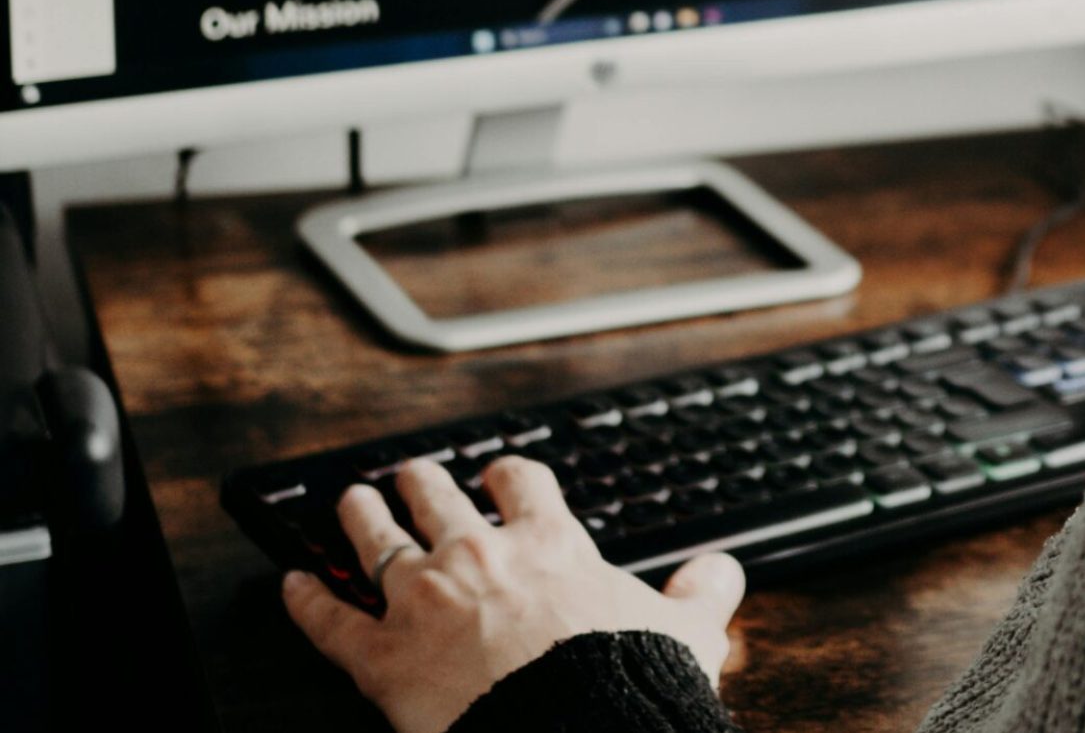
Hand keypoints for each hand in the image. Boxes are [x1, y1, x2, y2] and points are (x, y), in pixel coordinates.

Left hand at [283, 456, 745, 732]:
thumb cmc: (622, 683)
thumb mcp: (685, 634)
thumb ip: (704, 595)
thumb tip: (723, 573)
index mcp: (548, 544)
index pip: (523, 485)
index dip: (508, 476)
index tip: (500, 476)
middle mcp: (479, 557)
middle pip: (439, 499)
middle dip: (422, 482)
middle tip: (410, 473)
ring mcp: (424, 602)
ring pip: (378, 543)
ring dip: (360, 518)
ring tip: (349, 501)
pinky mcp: (382, 659)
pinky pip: (331, 622)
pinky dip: (305, 603)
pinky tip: (289, 585)